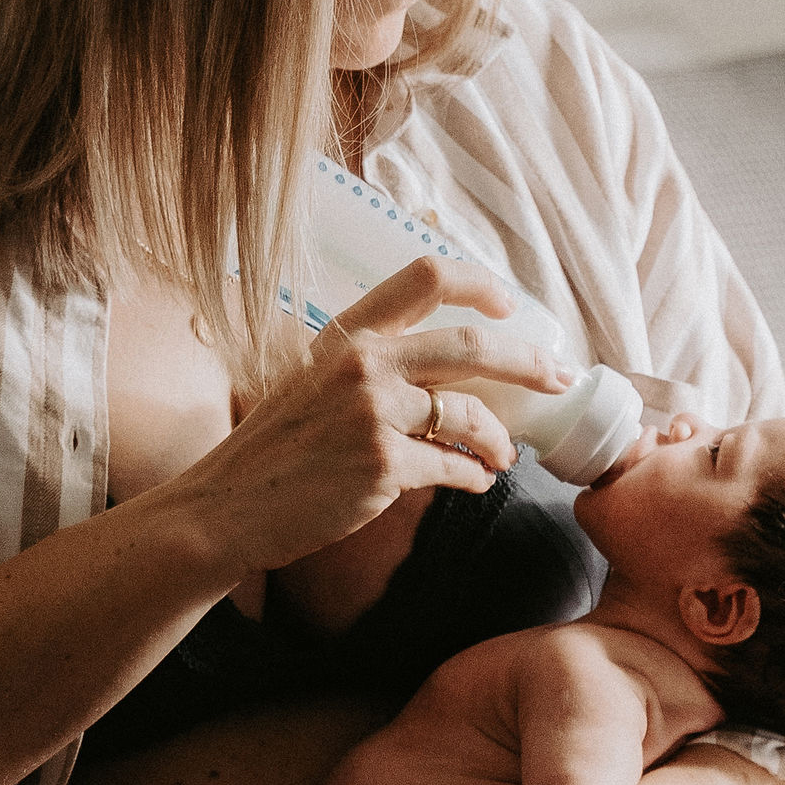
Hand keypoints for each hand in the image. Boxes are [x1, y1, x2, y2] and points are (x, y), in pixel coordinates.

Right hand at [168, 257, 574, 577]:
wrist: (226, 508)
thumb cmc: (273, 451)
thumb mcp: (313, 384)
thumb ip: (371, 369)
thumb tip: (444, 380)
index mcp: (347, 335)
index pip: (425, 277)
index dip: (479, 285)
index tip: (510, 305)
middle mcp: (362, 364)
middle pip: (471, 346)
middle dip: (529, 362)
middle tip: (558, 377)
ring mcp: (372, 415)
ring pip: (470, 414)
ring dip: (499, 439)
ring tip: (504, 456)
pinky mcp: (381, 466)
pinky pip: (452, 466)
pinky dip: (472, 476)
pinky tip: (474, 482)